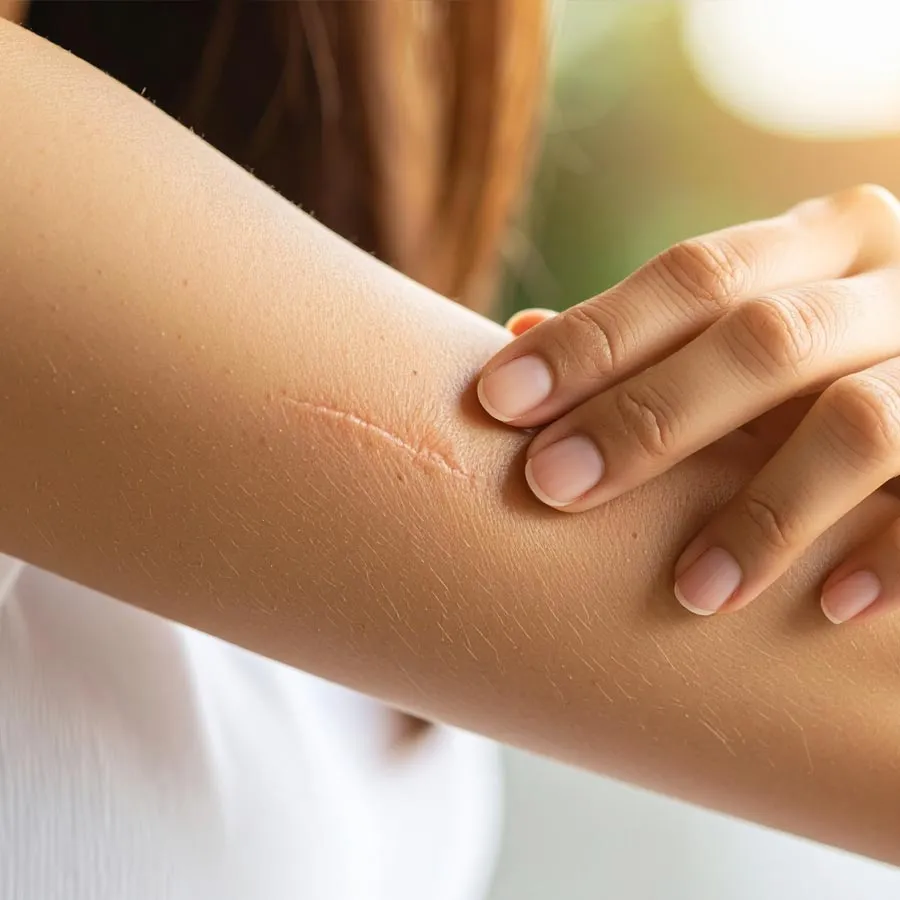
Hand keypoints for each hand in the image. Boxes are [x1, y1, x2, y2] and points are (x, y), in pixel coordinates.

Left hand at [478, 185, 899, 623]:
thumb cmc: (828, 358)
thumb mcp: (756, 323)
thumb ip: (655, 337)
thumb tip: (516, 338)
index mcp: (821, 242)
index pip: (692, 276)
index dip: (593, 339)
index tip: (497, 399)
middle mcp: (893, 281)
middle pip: (762, 340)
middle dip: (649, 419)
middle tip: (552, 485)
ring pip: (858, 423)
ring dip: (764, 513)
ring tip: (690, 593)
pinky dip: (892, 555)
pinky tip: (829, 608)